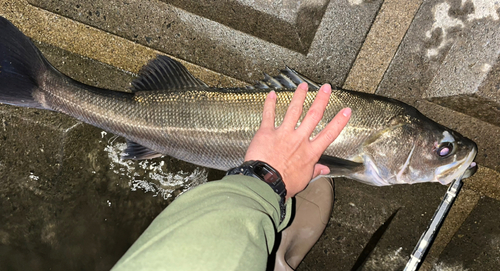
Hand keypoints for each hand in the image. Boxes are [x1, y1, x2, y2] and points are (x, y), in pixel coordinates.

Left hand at [245, 83, 350, 198]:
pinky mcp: (267, 132)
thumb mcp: (304, 180)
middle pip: (313, 115)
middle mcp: (299, 140)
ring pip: (293, 110)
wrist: (265, 183)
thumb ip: (314, 171)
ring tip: (303, 86)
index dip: (339, 121)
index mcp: (310, 152)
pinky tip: (271, 94)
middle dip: (321, 99)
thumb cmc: (283, 184)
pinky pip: (268, 115)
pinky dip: (269, 104)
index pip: (329, 134)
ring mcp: (283, 134)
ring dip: (299, 96)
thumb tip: (324, 169)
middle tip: (326, 88)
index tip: (346, 110)